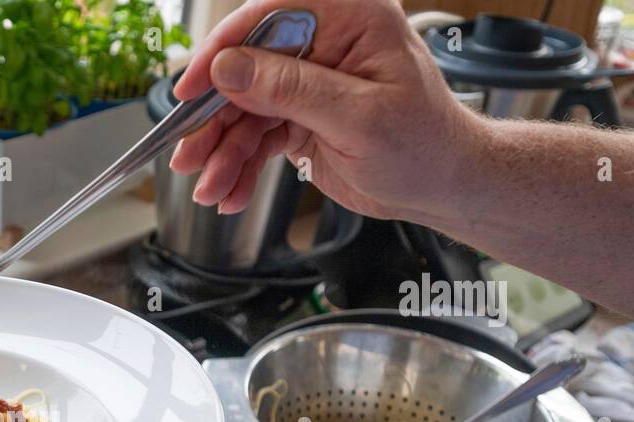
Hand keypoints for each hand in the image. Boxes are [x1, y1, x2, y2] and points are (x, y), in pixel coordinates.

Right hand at [170, 0, 480, 224]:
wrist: (444, 187)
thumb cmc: (426, 145)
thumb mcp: (358, 117)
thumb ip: (291, 90)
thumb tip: (230, 67)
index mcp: (350, 18)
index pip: (269, 18)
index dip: (223, 50)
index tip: (192, 88)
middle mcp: (324, 44)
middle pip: (246, 69)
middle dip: (214, 119)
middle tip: (189, 155)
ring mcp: (309, 82)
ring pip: (244, 110)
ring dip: (223, 153)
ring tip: (211, 189)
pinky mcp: (300, 117)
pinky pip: (256, 138)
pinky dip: (240, 168)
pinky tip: (231, 193)